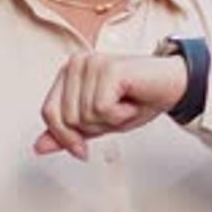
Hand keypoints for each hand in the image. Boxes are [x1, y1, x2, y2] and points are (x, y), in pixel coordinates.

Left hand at [34, 51, 187, 158]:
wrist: (173, 87)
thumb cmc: (138, 101)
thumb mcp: (98, 123)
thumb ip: (68, 132)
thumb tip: (38, 147)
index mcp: (69, 72)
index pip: (49, 113)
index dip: (65, 137)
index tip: (83, 149)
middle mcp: (76, 63)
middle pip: (66, 118)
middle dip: (95, 127)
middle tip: (117, 112)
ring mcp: (91, 63)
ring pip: (84, 116)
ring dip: (111, 121)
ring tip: (125, 104)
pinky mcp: (108, 69)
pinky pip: (101, 109)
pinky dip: (120, 114)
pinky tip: (131, 100)